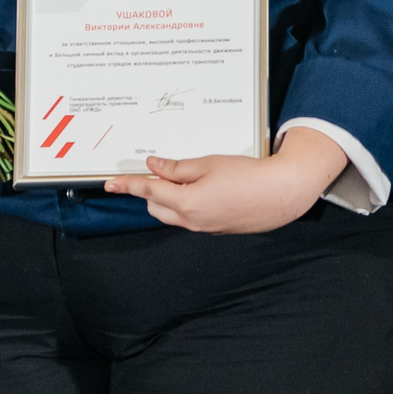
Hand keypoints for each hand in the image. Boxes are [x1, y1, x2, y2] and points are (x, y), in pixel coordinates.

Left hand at [103, 126, 348, 234]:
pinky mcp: (216, 229)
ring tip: (179, 180)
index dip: (128, 185)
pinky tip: (200, 190)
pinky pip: (190, 218)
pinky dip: (186, 205)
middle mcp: (192, 221)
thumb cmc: (249, 176)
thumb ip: (177, 168)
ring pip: (172, 214)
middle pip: (156, 206)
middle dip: (151, 190)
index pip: (148, 191)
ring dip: (168, 199)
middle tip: (156, 172)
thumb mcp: (208, 163)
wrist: (281, 194)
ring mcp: (204, 228)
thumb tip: (155, 167)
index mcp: (186, 203)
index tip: (110, 183)